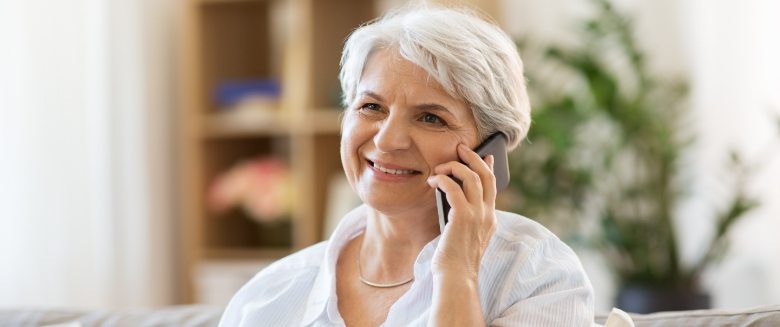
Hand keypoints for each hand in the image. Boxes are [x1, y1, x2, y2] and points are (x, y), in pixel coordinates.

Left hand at [426, 143, 496, 280]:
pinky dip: (442, 180)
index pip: (493, 187)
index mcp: (490, 220)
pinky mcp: (463, 217)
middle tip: (460, 148)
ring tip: (440, 168)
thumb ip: (464, 219)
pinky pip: (454, 188)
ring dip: (454, 167)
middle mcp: (487, 215)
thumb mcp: (464, 236)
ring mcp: (477, 215)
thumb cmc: (454, 261)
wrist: (456, 278)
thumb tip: (452, 197)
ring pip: (471, 177)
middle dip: (473, 158)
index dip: (488, 168)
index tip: (486, 156)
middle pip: (486, 176)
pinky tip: (432, 181)